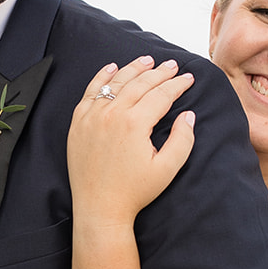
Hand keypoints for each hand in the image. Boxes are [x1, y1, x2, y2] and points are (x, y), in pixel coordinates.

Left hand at [67, 56, 195, 227]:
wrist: (99, 208)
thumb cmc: (133, 192)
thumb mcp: (167, 169)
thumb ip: (182, 139)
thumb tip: (188, 115)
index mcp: (135, 123)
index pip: (161, 94)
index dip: (177, 84)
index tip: (188, 78)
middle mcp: (112, 114)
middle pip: (140, 83)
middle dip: (159, 72)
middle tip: (172, 65)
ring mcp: (92, 117)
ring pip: (116, 83)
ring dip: (133, 69)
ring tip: (147, 61)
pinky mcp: (79, 123)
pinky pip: (90, 92)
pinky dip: (102, 77)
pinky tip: (112, 68)